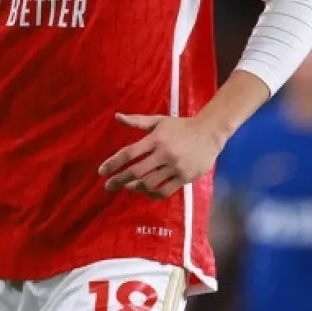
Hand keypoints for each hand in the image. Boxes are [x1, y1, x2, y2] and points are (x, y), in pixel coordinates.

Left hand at [98, 113, 223, 198]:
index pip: (130, 153)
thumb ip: (137, 121)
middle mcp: (164, 153)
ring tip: (128, 186)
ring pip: (149, 183)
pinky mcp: (185, 177)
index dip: (114, 163)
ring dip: (135, 187)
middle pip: (136, 171)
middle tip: (108, 186)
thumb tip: (116, 117)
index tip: (101, 171)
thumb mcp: (159, 121)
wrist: (210, 132)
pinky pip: (165, 191)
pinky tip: (146, 191)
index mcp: (156, 139)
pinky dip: (152, 194)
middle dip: (119, 180)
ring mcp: (175, 167)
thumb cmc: (181, 126)